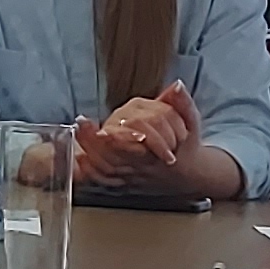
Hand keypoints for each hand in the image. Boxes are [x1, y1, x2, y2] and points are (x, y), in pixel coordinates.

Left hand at [81, 83, 202, 181]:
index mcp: (157, 152)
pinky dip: (90, 172)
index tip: (102, 131)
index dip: (116, 139)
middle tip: (80, 126)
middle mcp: (141, 167)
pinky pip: (103, 180)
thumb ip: (183, 103)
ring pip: (106, 170)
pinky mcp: (124, 182)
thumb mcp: (191, 122)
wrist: (191, 175)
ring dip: (89, 153)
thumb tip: (176, 86)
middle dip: (94, 143)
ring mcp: (131, 176)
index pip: (134, 146)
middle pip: (113, 159)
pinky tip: (78, 159)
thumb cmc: (188, 147)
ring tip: (77, 134)